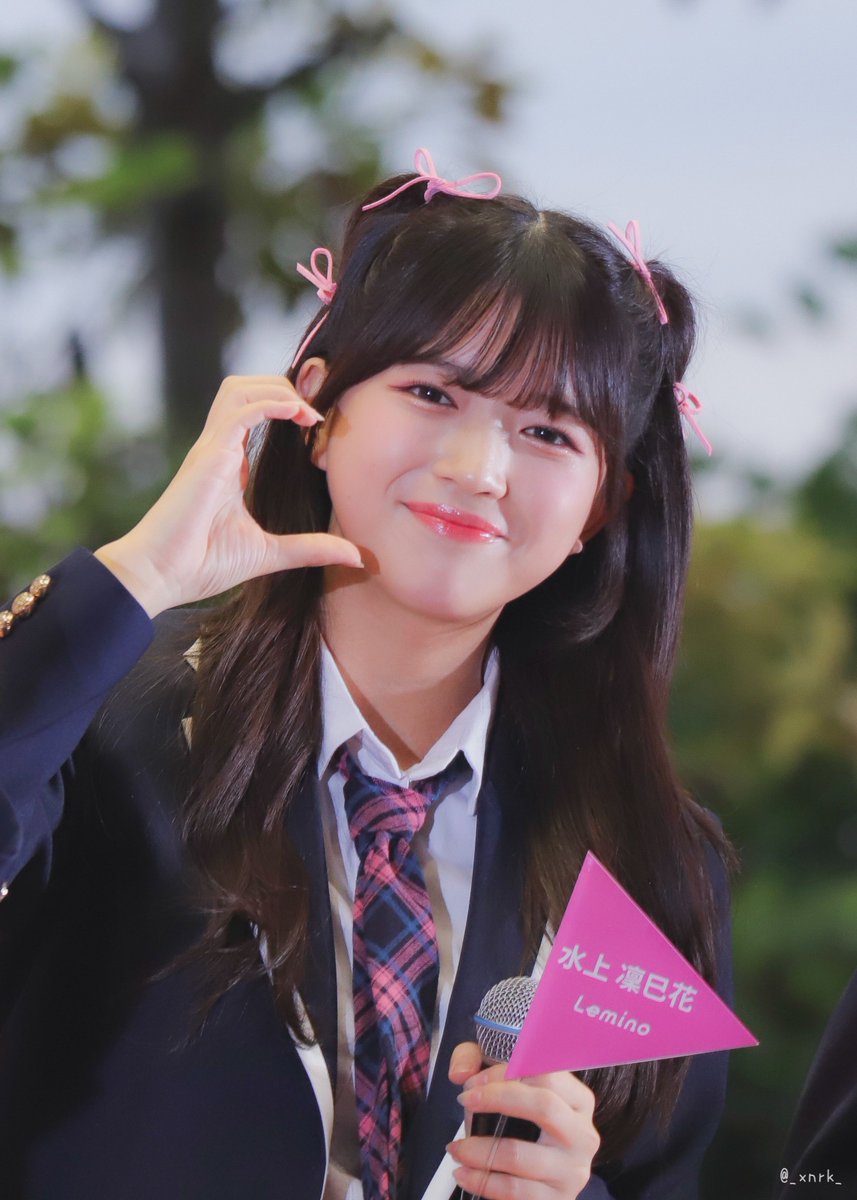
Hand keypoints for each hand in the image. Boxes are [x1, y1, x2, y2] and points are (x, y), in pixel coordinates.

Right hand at [95, 375, 362, 615]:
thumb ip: (312, 549)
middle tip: (320, 409)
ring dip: (278, 389)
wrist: (160, 576)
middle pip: (245, 389)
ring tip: (310, 410)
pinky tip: (299, 416)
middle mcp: (218, 449)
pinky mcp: (209, 455)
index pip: (255, 415)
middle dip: (284, 387)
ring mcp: (211, 448)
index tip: (322, 426)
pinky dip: (272, 404)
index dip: (288, 408)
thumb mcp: (271, 554)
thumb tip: (357, 556)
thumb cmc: (202, 565)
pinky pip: (242, 410)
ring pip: (240, 389)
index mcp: (228, 465)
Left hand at [447, 1042, 599, 1198]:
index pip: (547, 1074)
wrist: (539, 1178)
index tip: (475, 1081)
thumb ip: (475, 1058)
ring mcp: (572, 1171)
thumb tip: (461, 1072)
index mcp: (578, 1100)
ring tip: (456, 1147)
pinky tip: (464, 1173)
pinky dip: (482, 1181)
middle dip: (496, 1100)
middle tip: (464, 1101)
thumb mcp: (501, 1081)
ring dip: (477, 1149)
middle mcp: (582, 1134)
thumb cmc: (520, 1122)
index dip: (507, 1073)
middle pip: (544, 1106)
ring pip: (518, 1153)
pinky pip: (514, 1190)